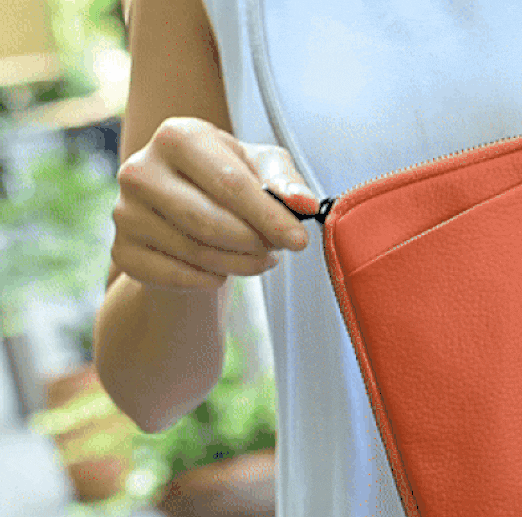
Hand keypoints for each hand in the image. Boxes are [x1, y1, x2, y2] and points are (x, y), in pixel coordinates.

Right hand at [112, 117, 315, 290]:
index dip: (269, 217)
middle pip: (209, 222)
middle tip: (276, 249)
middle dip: (254, 243)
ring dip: (240, 263)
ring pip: (196, 252)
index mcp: (178, 136)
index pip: (230, 183)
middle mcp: (140, 169)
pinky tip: (223, 270)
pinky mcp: (122, 251)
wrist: (185, 218)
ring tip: (259, 257)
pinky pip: (177, 277)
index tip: (299, 241)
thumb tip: (305, 204)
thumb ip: (286, 182)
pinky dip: (211, 280)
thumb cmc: (228, 184)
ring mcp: (125, 212)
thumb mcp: (262, 170)